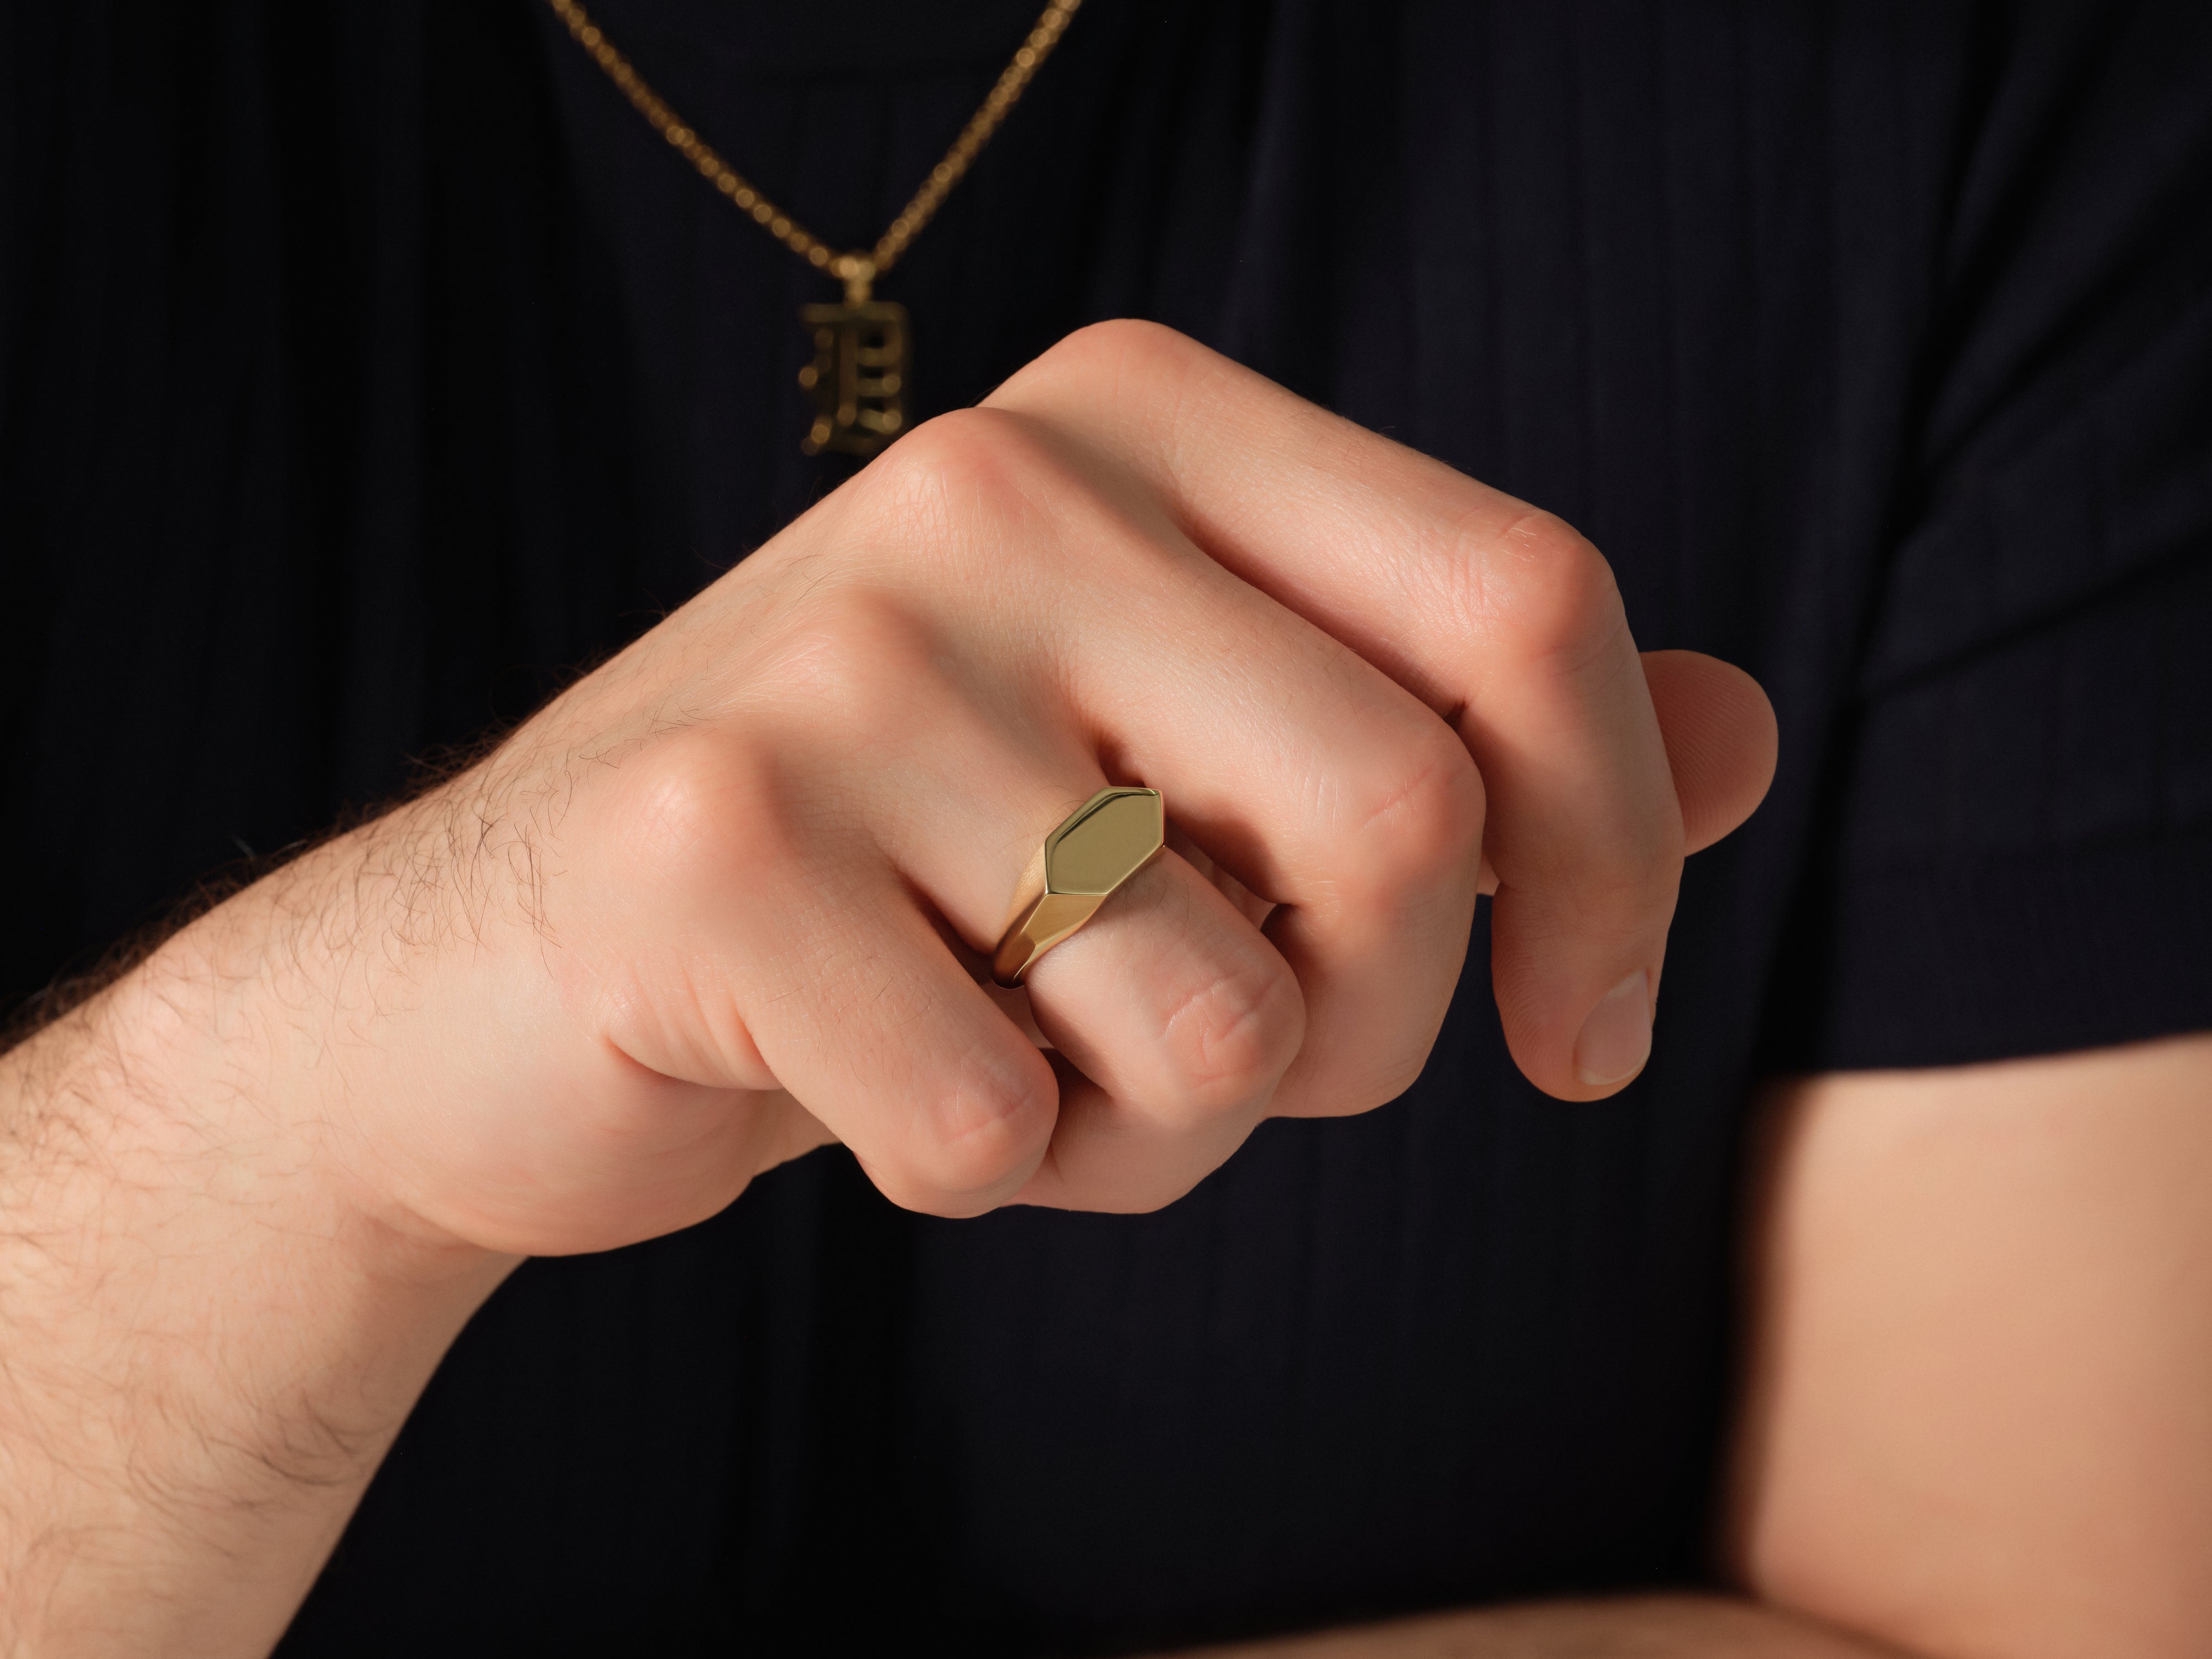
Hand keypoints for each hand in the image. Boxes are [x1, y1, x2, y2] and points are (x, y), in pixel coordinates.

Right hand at [223, 320, 1772, 1255]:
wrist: (520, 976)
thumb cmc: (916, 875)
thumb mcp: (1197, 765)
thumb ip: (1462, 735)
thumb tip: (1746, 730)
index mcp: (1142, 421)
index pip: (1526, 602)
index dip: (1618, 854)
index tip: (1578, 1028)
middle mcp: (998, 486)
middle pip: (1406, 826)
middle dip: (1367, 1035)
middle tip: (1231, 1063)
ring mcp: (839, 656)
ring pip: (1217, 1019)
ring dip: (1163, 1131)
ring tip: (1019, 1053)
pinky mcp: (705, 843)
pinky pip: (1002, 1127)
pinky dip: (990, 1180)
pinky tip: (876, 1090)